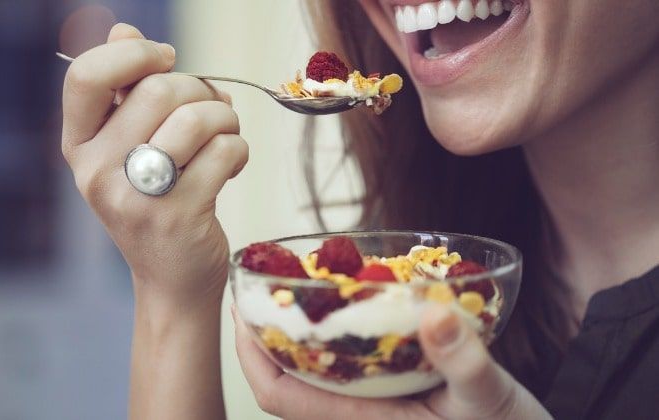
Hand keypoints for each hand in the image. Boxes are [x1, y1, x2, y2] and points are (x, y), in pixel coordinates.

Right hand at [62, 24, 246, 310]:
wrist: (173, 280)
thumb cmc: (157, 204)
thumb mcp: (129, 151)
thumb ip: (126, 93)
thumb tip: (123, 31)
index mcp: (79, 146)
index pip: (86, 76)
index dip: (134, 55)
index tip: (167, 59)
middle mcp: (97, 171)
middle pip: (158, 90)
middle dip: (201, 90)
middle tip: (213, 111)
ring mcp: (137, 197)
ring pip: (197, 117)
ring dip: (226, 117)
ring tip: (227, 135)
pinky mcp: (178, 215)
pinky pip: (225, 150)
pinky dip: (239, 150)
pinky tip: (232, 166)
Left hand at [235, 305, 551, 419]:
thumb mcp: (489, 397)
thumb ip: (464, 361)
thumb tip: (435, 313)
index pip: (281, 394)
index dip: (251, 354)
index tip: (241, 309)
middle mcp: (358, 413)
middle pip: (287, 377)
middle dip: (265, 333)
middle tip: (261, 284)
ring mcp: (373, 404)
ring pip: (315, 368)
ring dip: (297, 330)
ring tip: (295, 286)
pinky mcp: (392, 392)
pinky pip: (347, 361)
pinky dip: (335, 330)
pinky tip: (347, 302)